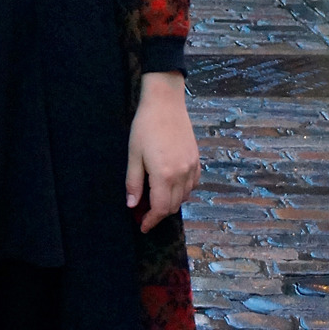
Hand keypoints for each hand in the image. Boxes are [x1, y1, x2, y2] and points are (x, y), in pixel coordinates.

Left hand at [126, 72, 200, 232]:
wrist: (166, 103)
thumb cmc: (145, 126)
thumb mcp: (133, 154)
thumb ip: (133, 182)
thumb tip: (132, 205)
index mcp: (164, 175)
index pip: (159, 208)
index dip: (151, 221)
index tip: (142, 226)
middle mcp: (181, 174)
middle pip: (173, 205)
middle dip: (159, 214)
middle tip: (145, 213)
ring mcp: (191, 167)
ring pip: (184, 197)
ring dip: (170, 203)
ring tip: (155, 199)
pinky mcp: (196, 159)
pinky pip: (193, 184)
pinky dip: (182, 191)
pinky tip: (171, 186)